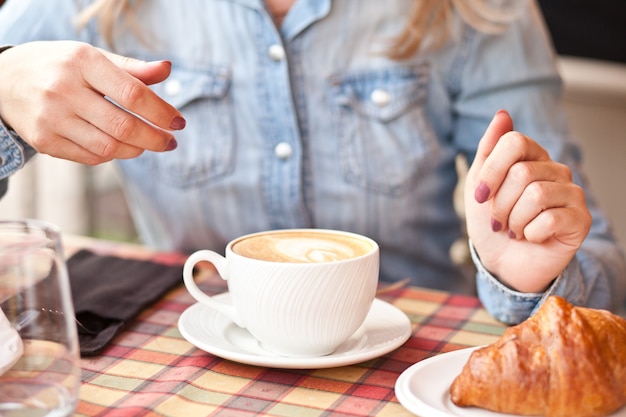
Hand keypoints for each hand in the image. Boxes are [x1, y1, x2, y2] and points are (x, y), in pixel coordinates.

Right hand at [0, 41, 185, 164]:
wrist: (4, 79)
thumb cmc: (60, 66)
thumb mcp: (93, 58)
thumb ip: (132, 69)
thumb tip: (167, 69)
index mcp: (82, 62)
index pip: (132, 93)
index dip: (162, 112)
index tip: (179, 123)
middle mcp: (64, 89)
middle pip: (123, 126)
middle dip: (155, 139)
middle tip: (170, 142)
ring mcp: (51, 118)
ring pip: (109, 148)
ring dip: (136, 150)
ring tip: (147, 144)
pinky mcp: (44, 141)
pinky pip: (91, 157)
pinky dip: (112, 155)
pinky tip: (119, 146)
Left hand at [464, 110, 591, 291]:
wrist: (504, 264)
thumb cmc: (491, 223)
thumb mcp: (479, 185)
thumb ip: (489, 149)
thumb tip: (503, 113)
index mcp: (531, 157)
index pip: (514, 142)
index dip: (491, 171)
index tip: (480, 196)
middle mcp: (555, 170)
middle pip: (521, 172)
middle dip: (500, 204)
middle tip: (500, 221)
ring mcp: (571, 193)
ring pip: (535, 195)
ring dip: (514, 221)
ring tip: (515, 230)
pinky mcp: (581, 220)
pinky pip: (550, 219)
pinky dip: (531, 234)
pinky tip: (533, 238)